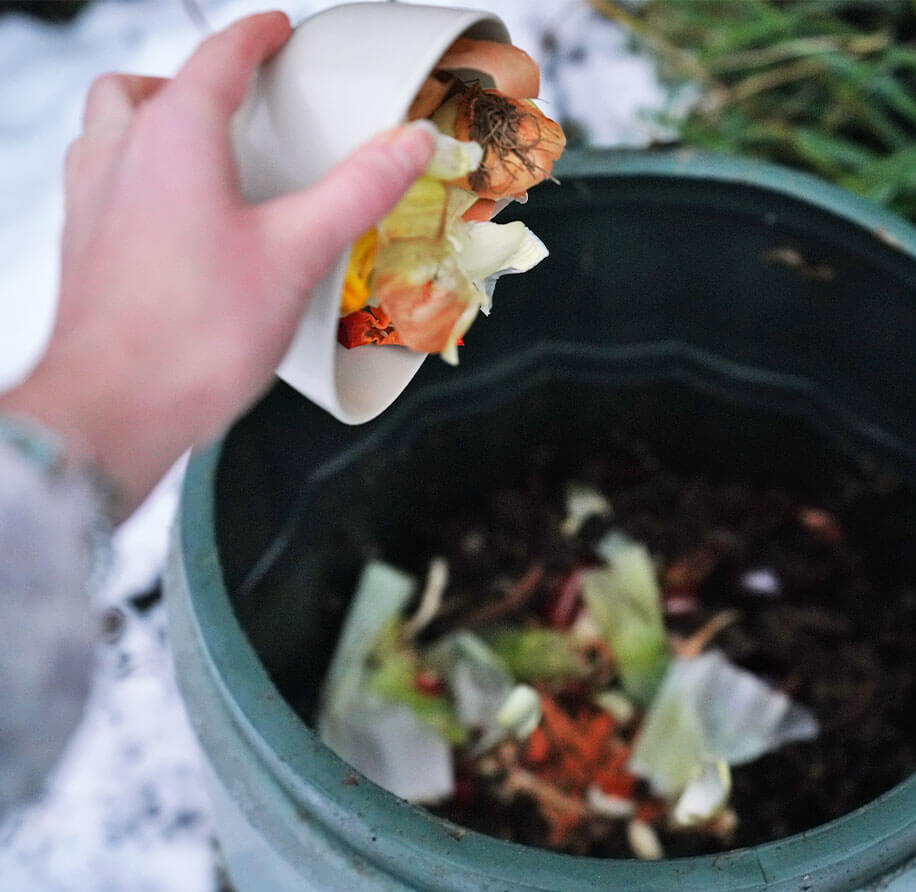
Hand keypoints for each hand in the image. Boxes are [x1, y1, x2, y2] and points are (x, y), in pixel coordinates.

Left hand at [0, 11, 432, 520]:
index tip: (275, 28)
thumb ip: (358, 191)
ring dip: (152, 121)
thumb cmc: (198, 336)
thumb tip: (409, 142)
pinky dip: (138, 173)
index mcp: (172, 139)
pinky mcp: (83, 247)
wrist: (115, 408)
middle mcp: (118, 157)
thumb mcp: (298, 254)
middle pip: (143, 86)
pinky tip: (179, 220)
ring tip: (206, 153)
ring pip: (110, 130)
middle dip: (189, 78)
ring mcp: (91, 202)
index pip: (216, 58)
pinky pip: (103, 181)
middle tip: (235, 96)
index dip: (253, 36)